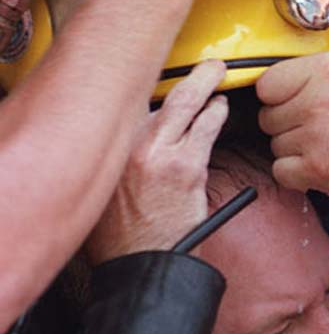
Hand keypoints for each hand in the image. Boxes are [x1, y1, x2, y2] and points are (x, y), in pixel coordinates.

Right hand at [86, 60, 227, 263]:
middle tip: (204, 66)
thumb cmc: (121, 237)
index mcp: (106, 151)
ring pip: (186, 106)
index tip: (159, 75)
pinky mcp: (185, 169)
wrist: (139, 266)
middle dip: (187, 76)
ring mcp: (158, 155)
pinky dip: (216, 114)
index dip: (149, 85)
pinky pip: (205, 130)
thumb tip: (130, 139)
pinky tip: (220, 109)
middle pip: (160, 96)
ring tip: (217, 82)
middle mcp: (127, 146)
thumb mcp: (103, 191)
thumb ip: (116, 160)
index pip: (129, 102)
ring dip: (207, 91)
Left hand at [256, 0, 328, 196]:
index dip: (279, 91)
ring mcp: (314, 139)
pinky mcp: (319, 171)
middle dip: (286, 120)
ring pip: (276, 146)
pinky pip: (283, 173)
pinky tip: (318, 164)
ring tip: (321, 143)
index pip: (267, 83)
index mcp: (324, 70)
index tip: (293, 96)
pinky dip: (295, 173)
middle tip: (312, 122)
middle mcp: (314, 104)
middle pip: (269, 117)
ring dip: (292, 147)